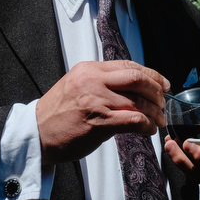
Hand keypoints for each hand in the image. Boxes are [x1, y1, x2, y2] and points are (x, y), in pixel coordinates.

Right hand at [36, 60, 169, 163]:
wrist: (36, 134)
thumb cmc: (58, 114)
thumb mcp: (77, 86)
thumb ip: (102, 82)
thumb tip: (135, 88)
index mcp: (89, 69)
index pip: (128, 66)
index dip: (151, 74)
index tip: (163, 83)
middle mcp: (93, 81)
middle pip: (137, 78)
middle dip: (156, 91)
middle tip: (163, 102)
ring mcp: (96, 100)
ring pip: (138, 101)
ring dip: (154, 113)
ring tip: (158, 120)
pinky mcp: (99, 122)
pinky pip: (133, 120)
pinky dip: (146, 125)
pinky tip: (148, 130)